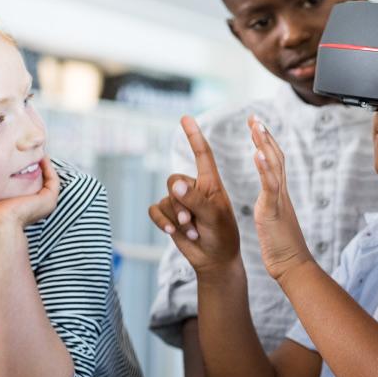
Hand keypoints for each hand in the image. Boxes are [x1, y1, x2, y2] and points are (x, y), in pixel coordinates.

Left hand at [0, 157, 59, 232]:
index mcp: (24, 206)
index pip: (29, 185)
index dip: (26, 170)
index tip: (18, 157)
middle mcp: (37, 204)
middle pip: (40, 181)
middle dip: (36, 166)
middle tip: (30, 151)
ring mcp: (45, 202)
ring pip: (48, 179)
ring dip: (44, 165)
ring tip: (37, 151)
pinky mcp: (50, 199)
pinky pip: (53, 179)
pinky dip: (49, 168)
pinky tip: (41, 157)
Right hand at [148, 116, 241, 274]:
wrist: (215, 259)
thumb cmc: (222, 235)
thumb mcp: (214, 216)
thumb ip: (195, 199)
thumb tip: (174, 184)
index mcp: (211, 182)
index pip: (202, 154)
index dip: (193, 135)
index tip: (185, 117)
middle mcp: (194, 188)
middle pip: (174, 179)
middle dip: (180, 202)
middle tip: (193, 221)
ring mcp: (180, 201)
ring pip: (165, 198)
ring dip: (176, 217)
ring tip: (192, 230)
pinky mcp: (169, 215)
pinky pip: (155, 210)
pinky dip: (162, 222)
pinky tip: (173, 232)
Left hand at [247, 115, 313, 283]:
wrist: (293, 267)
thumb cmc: (283, 250)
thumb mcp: (274, 222)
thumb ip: (272, 208)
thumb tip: (270, 203)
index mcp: (278, 195)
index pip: (274, 163)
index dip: (266, 144)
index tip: (257, 127)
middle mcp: (281, 194)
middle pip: (276, 157)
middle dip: (265, 136)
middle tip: (254, 118)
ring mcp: (279, 201)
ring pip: (274, 166)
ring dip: (264, 144)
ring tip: (255, 126)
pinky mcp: (273, 211)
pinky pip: (270, 185)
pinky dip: (264, 167)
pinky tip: (256, 152)